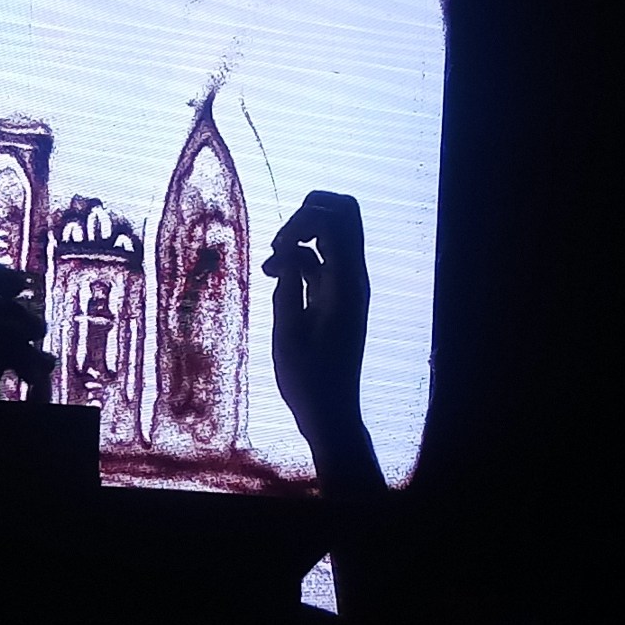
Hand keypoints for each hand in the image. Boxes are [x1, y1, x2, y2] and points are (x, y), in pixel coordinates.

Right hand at [265, 191, 380, 492]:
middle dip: (306, 214)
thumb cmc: (308, 379)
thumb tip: (286, 253)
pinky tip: (275, 276)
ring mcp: (348, 285)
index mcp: (346, 284)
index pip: (335, 220)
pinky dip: (299, 257)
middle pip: (343, 213)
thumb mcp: (288, 332)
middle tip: (279, 243)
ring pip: (332, 233)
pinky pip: (322, 258)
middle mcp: (353, 277)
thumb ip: (287, 286)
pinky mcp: (338, 295)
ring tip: (270, 264)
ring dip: (299, 237)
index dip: (301, 221)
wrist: (330, 410)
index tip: (276, 251)